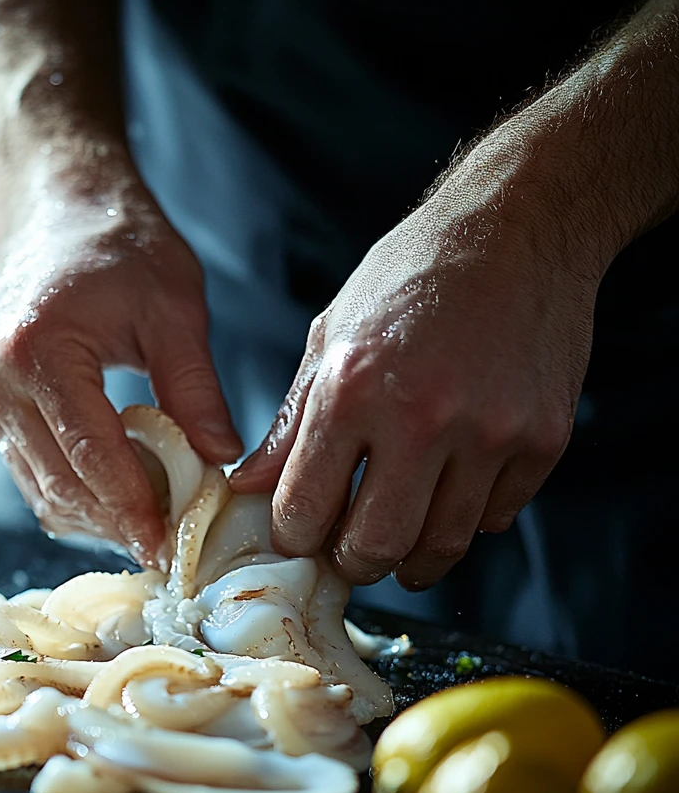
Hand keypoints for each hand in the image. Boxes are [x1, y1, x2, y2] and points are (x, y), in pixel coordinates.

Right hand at [0, 187, 240, 563]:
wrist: (57, 205)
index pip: (92, 457)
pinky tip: (111, 490)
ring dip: (92, 514)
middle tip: (166, 541)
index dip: (134, 511)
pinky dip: (68, 488)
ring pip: (36, 487)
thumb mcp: (175, 307)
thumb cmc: (116, 240)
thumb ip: (194, 389)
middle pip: (59, 484)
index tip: (168, 546)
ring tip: (145, 519)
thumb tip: (219, 460)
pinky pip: (22, 467)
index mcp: (38, 348)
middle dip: (116, 522)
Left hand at [231, 174, 600, 589]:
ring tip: (397, 536)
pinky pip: (496, 518)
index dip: (295, 536)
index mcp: (351, 390)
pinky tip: (451, 491)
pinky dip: (467, 519)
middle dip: (352, 562)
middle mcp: (421, 418)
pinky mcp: (543, 440)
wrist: (517, 230)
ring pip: (441, 546)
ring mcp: (490, 433)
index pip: (305, 510)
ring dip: (410, 558)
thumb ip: (292, 424)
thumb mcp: (330, 336)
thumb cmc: (412, 276)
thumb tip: (249, 485)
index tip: (300, 534)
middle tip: (347, 550)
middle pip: (374, 547)